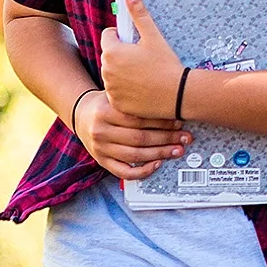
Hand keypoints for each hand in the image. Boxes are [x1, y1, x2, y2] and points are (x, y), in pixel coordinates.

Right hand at [72, 86, 189, 179]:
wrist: (82, 114)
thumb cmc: (107, 103)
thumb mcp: (116, 94)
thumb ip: (136, 96)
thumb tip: (170, 98)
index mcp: (105, 112)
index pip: (138, 119)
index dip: (161, 121)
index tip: (179, 121)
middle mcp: (101, 131)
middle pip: (139, 138)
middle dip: (166, 139)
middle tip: (184, 137)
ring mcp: (100, 149)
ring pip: (134, 155)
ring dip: (160, 154)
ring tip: (177, 150)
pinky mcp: (102, 161)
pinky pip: (123, 172)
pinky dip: (141, 172)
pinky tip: (157, 164)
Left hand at [99, 0, 185, 119]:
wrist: (177, 95)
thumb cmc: (166, 64)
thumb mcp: (153, 36)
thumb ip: (139, 14)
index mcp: (112, 51)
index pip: (107, 36)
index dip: (121, 36)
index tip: (136, 42)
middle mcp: (106, 70)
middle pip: (109, 55)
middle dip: (122, 55)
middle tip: (143, 59)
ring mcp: (110, 88)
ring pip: (112, 74)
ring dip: (122, 73)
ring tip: (144, 75)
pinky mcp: (116, 103)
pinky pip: (116, 92)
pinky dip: (126, 90)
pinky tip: (142, 89)